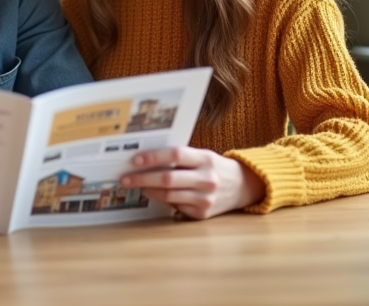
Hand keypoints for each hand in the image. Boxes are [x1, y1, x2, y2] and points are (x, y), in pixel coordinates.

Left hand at [121, 147, 264, 220]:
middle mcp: (207, 179)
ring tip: (137, 186)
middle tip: (125, 178)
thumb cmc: (214, 167)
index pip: (176, 155)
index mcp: (205, 159)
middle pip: (168, 178)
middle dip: (142, 178)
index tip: (135, 160)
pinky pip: (176, 207)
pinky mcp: (203, 213)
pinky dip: (163, 200)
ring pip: (169, 195)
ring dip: (149, 190)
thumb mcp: (202, 156)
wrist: (243, 186)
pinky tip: (156, 194)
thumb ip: (180, 158)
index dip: (154, 157)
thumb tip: (146, 160)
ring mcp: (205, 198)